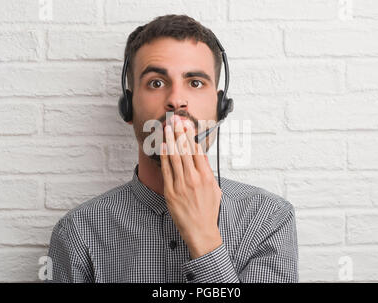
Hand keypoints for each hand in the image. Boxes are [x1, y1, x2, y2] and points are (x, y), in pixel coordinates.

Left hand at [160, 115, 221, 258]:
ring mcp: (181, 185)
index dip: (191, 136)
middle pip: (185, 150)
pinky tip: (162, 147)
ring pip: (174, 157)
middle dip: (179, 133)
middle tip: (175, 120)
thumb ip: (207, 172)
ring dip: (170, 141)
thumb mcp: (215, 189)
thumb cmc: (208, 210)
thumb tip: (200, 157)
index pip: (197, 151)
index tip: (187, 125)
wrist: (200, 230)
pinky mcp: (170, 192)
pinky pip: (166, 170)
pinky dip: (164, 157)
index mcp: (206, 176)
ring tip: (168, 128)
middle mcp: (193, 178)